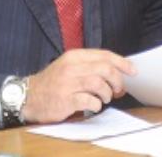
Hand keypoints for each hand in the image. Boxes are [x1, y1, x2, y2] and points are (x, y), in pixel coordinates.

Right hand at [21, 48, 136, 123]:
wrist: (29, 96)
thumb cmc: (53, 83)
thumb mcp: (70, 67)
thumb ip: (92, 69)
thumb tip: (119, 79)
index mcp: (75, 56)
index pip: (105, 55)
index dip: (122, 63)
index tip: (133, 71)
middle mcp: (72, 67)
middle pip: (106, 69)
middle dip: (117, 81)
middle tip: (117, 91)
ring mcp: (68, 83)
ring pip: (100, 84)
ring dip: (107, 94)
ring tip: (103, 99)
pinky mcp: (66, 100)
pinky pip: (90, 101)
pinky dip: (96, 105)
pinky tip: (92, 106)